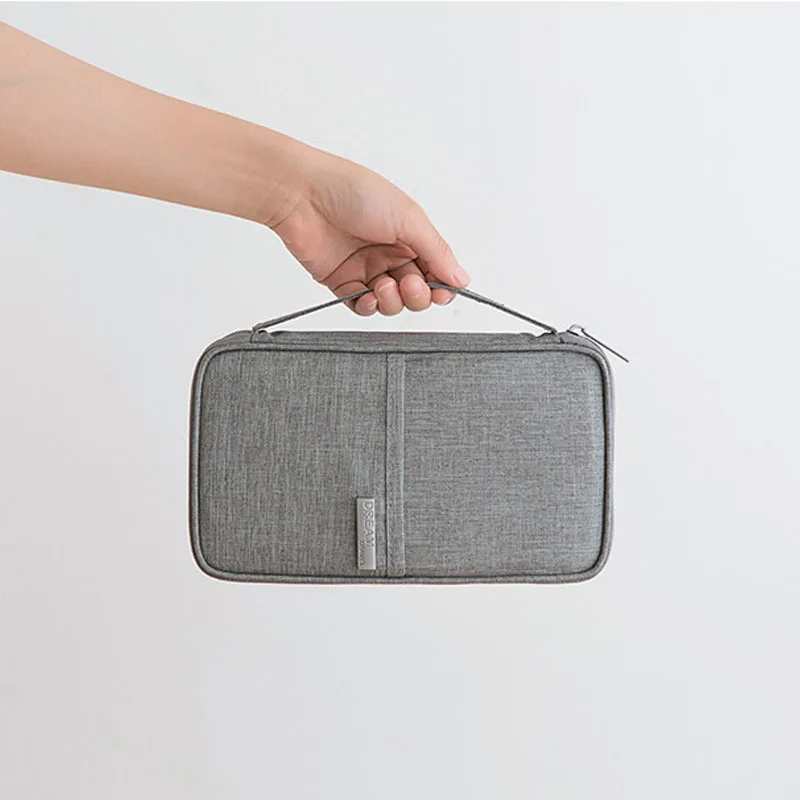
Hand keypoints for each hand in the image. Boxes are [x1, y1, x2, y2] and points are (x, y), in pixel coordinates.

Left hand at [268, 148, 470, 316]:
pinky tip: (368, 296)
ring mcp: (367, 269)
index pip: (437, 271)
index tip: (442, 291)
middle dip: (418, 295)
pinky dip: (369, 306)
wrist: (303, 195)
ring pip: (392, 303)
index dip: (442, 286)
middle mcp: (391, 253)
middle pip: (417, 292)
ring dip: (393, 301)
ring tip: (383, 285)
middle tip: (409, 284)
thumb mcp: (408, 218)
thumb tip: (462, 278)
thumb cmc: (354, 192)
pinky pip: (363, 306)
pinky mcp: (342, 282)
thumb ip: (436, 252)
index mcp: (411, 235)